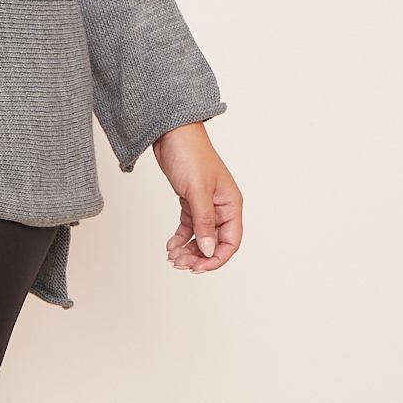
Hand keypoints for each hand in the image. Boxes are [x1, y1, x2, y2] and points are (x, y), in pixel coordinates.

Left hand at [152, 122, 241, 273]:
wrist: (171, 133)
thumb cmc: (189, 154)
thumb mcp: (197, 191)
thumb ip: (204, 222)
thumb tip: (209, 250)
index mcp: (231, 204)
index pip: (231, 241)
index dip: (216, 259)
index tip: (198, 268)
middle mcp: (221, 206)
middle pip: (215, 242)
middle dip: (198, 256)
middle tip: (179, 264)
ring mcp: (206, 204)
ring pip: (201, 237)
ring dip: (188, 249)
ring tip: (172, 257)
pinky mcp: (190, 201)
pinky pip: (189, 226)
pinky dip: (180, 238)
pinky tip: (170, 245)